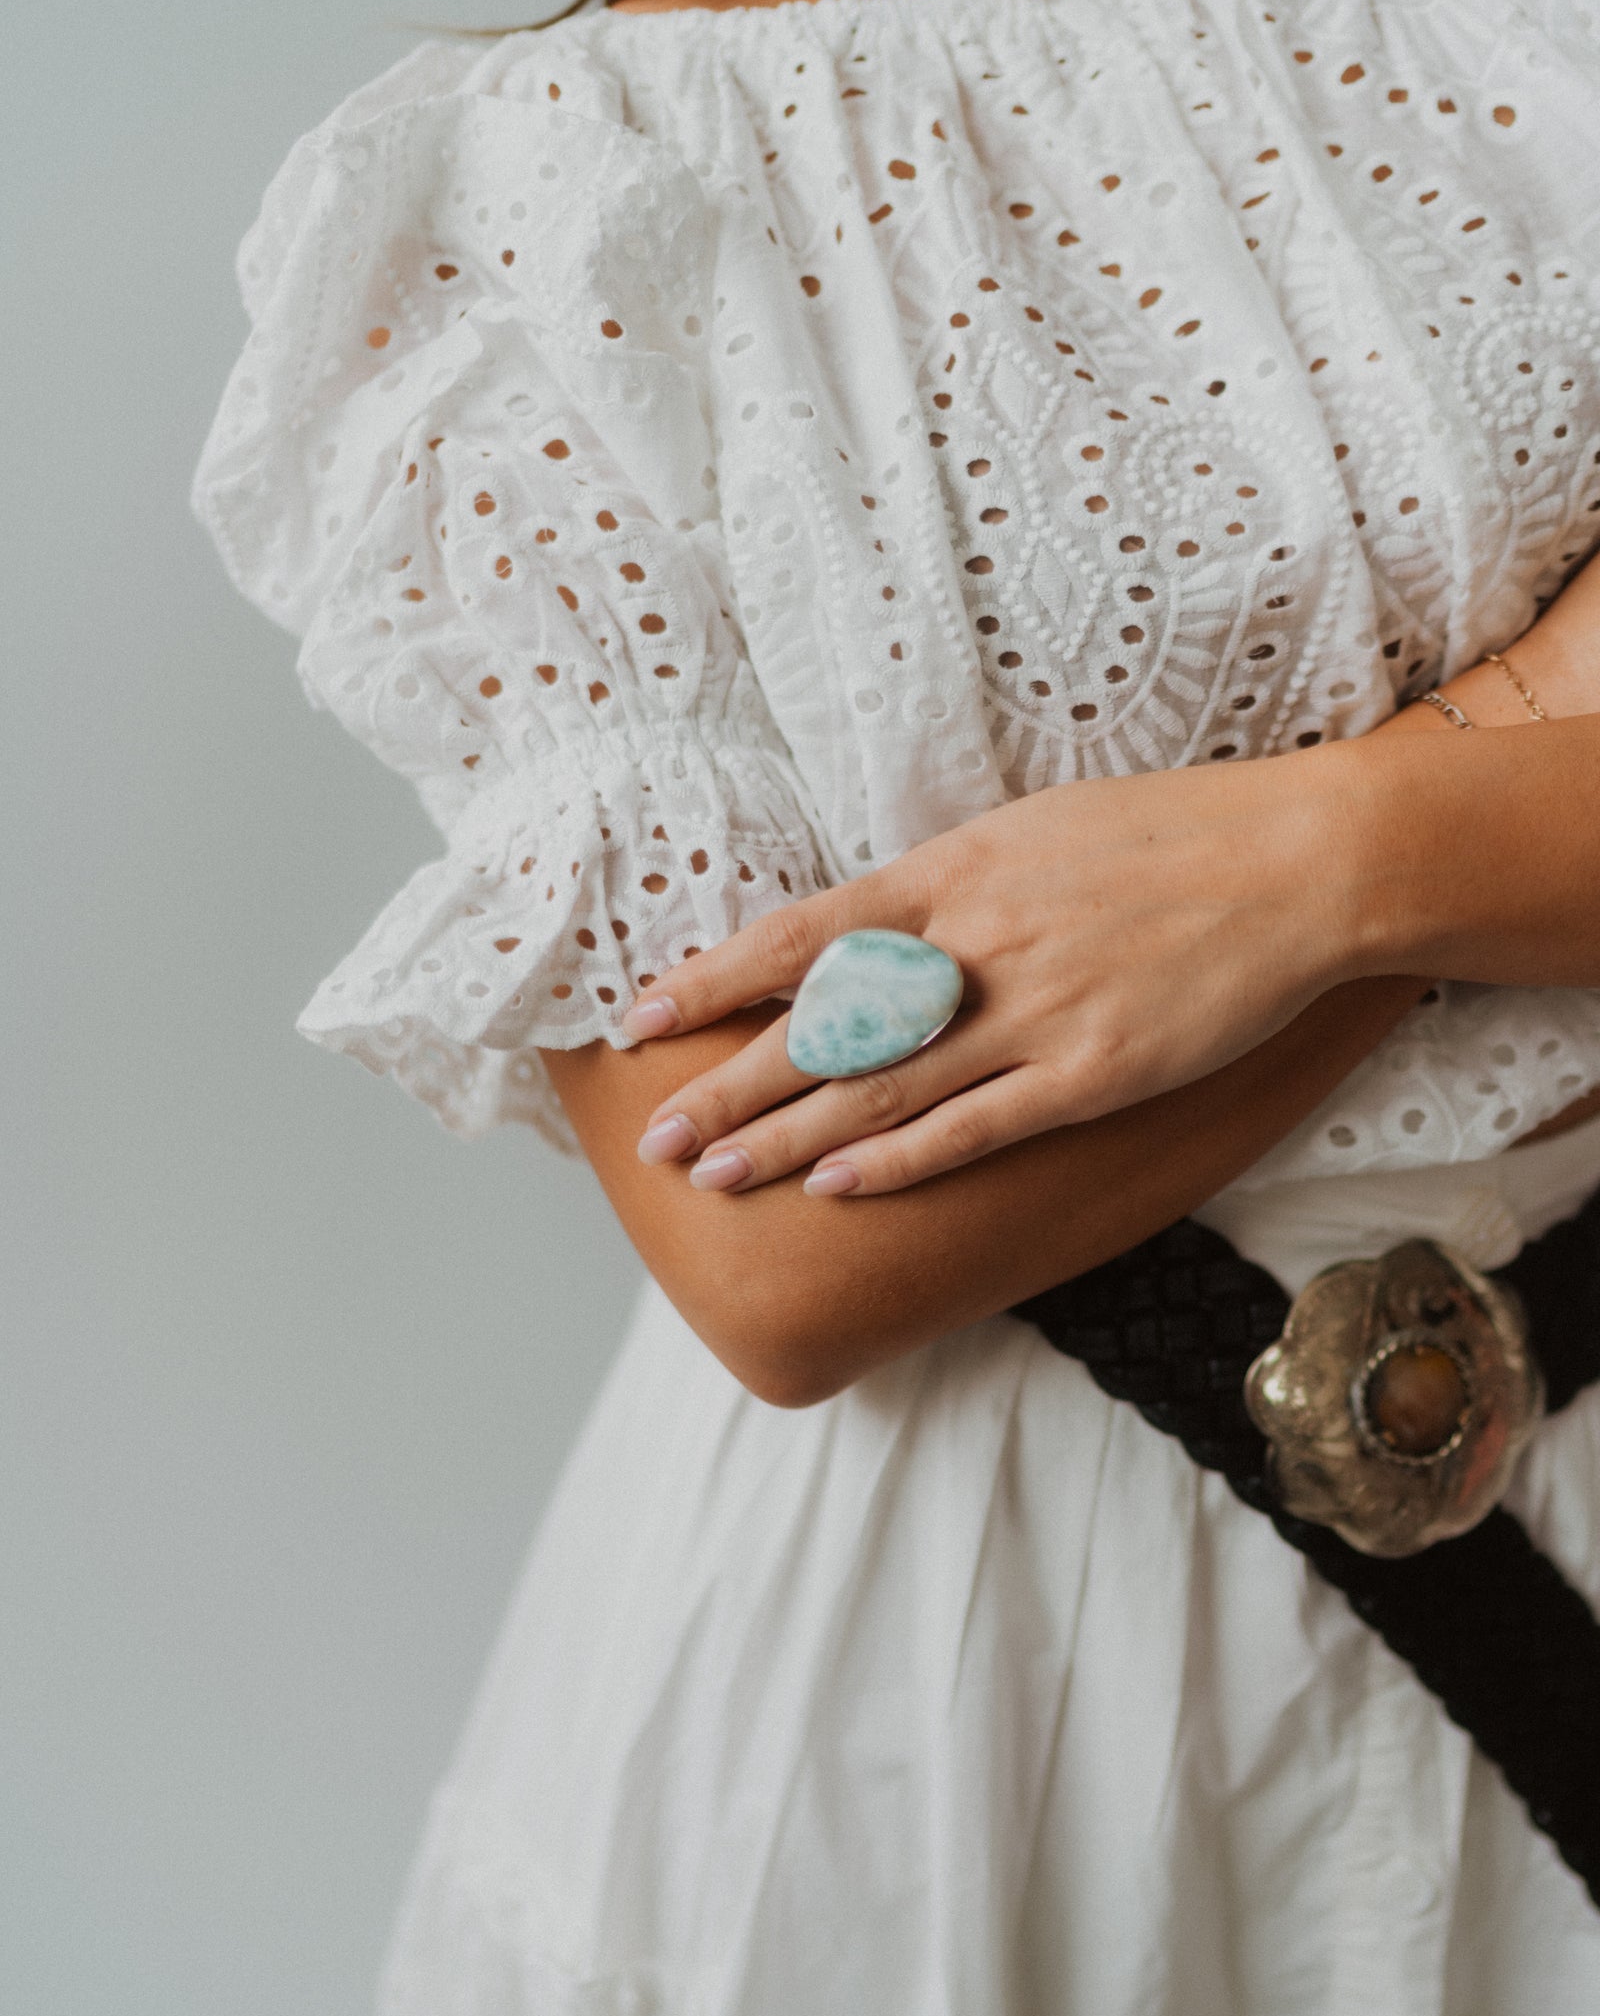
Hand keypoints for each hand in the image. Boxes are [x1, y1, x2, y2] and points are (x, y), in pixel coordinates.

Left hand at [622, 748, 1377, 1195]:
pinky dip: (900, 1160)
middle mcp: (978, 941)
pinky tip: (838, 1186)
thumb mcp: (1031, 830)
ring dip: (787, 1137)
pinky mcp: (1092, 1073)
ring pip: (882, 1086)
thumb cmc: (1166, 836)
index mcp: (955, 870)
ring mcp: (1034, 1012)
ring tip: (713, 1178)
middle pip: (823, 1026)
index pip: (802, 932)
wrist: (1299, 864)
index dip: (713, 978)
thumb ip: (943, 886)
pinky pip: (975, 1127)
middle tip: (655, 1139)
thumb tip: (860, 930)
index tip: (641, 1016)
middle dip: (727, 1086)